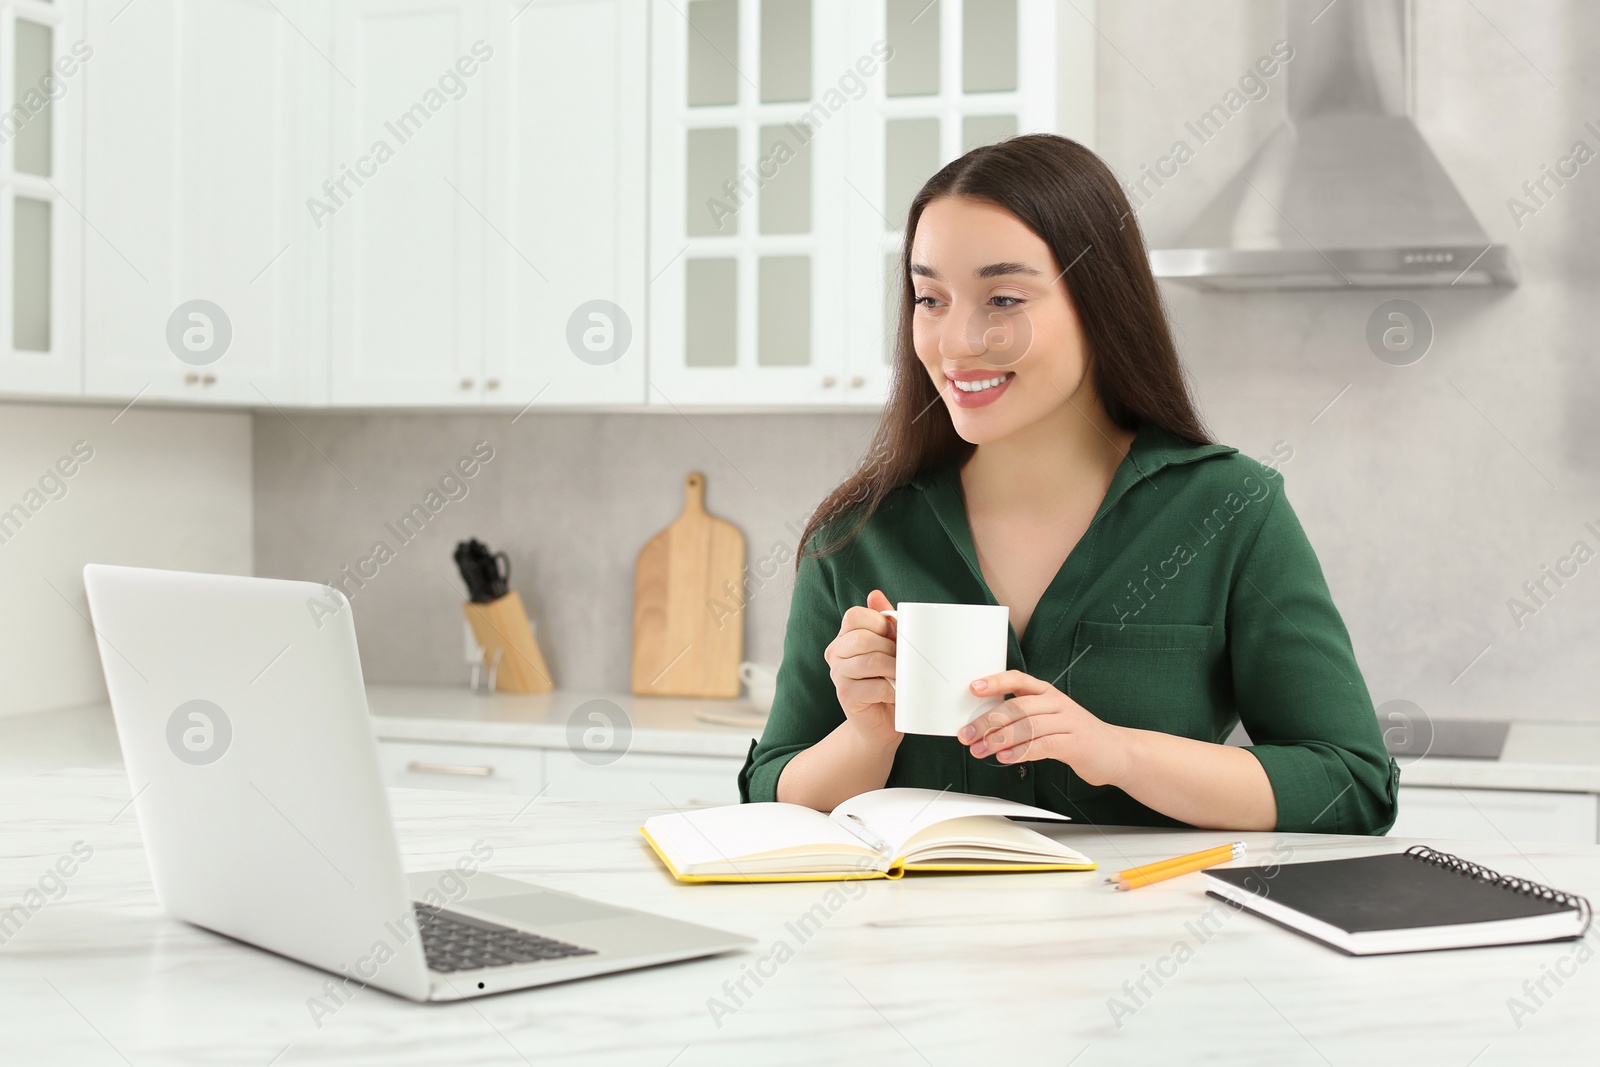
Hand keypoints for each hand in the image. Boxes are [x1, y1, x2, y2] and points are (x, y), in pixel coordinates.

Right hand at [823, 589, 902, 746]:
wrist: (883, 721)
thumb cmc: (889, 680)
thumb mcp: (890, 647)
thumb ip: (885, 622)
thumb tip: (875, 594)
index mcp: (845, 636)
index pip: (854, 616)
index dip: (879, 623)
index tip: (893, 637)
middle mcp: (836, 653)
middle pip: (863, 638)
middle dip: (891, 649)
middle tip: (903, 662)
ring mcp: (838, 675)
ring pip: (871, 661)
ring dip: (895, 669)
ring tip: (903, 677)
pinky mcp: (846, 696)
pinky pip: (875, 686)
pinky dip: (894, 690)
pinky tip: (898, 694)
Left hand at [957, 670, 1127, 786]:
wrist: (1116, 752)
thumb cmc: (1076, 735)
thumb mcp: (1051, 719)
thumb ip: (1024, 718)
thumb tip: (985, 726)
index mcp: (1048, 693)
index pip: (1019, 679)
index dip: (995, 682)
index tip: (973, 688)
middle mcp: (1057, 703)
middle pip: (1017, 707)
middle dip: (987, 722)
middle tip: (968, 735)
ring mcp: (1068, 722)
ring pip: (1027, 725)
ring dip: (999, 739)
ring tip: (981, 749)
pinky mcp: (1075, 743)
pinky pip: (1043, 745)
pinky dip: (1020, 752)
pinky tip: (1005, 758)